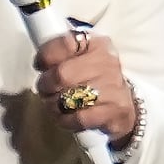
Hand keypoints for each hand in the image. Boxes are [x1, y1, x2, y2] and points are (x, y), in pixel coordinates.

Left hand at [34, 29, 137, 147]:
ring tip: (55, 104)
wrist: (123, 105)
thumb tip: (40, 62)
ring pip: (68, 98)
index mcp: (97, 44)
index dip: (45, 56)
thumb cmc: (94, 80)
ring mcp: (113, 87)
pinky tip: (66, 117)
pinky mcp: (113, 111)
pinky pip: (78, 118)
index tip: (41, 65)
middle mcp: (107, 62)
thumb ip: (60, 54)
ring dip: (53, 105)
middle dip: (46, 85)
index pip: (64, 43)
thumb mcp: (81, 58)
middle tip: (45, 90)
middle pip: (62, 74)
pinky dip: (66, 120)